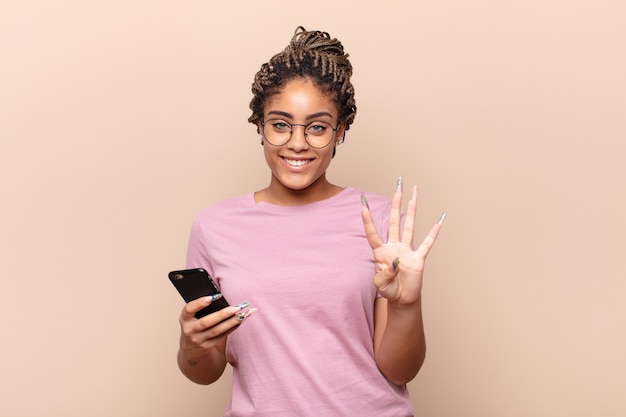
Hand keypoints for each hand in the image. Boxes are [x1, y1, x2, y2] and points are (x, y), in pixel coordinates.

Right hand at [179, 297, 255, 359]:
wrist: (190, 347)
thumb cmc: (194, 324)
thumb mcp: (192, 316)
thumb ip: (201, 307)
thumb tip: (221, 296)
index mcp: (184, 318)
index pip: (189, 309)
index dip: (200, 303)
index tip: (213, 297)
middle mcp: (189, 330)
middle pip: (207, 322)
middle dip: (223, 314)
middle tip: (237, 307)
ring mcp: (198, 340)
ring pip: (217, 330)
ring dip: (232, 322)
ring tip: (243, 314)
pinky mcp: (208, 346)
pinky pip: (223, 335)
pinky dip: (233, 327)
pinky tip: (241, 320)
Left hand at [361, 178, 444, 304]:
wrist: (402, 299)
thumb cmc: (389, 290)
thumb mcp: (381, 285)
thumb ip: (385, 274)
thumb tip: (395, 262)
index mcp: (380, 252)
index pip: (373, 233)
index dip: (368, 220)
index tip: (363, 204)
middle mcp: (394, 247)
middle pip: (394, 221)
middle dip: (396, 203)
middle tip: (398, 186)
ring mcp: (407, 251)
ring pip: (409, 226)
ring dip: (412, 210)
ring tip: (414, 195)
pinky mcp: (418, 259)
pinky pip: (426, 244)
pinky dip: (433, 234)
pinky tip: (439, 221)